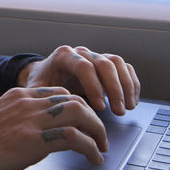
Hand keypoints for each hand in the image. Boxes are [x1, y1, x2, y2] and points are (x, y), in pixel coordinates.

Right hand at [0, 86, 106, 169]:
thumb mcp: (0, 119)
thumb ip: (22, 118)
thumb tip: (43, 130)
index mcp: (19, 95)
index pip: (59, 92)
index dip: (78, 107)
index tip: (84, 121)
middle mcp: (28, 102)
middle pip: (74, 99)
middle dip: (93, 118)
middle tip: (100, 135)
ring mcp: (31, 119)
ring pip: (79, 112)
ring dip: (97, 130)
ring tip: (101, 146)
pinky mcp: (34, 139)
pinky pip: (74, 138)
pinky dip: (90, 148)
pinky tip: (93, 158)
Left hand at [21, 45, 139, 115]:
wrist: (44, 75)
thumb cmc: (41, 85)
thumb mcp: (37, 91)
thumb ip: (46, 100)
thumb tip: (60, 116)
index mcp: (63, 57)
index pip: (83, 66)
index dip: (94, 86)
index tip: (100, 108)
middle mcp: (80, 53)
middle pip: (103, 63)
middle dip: (114, 89)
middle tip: (118, 111)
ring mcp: (94, 56)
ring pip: (117, 63)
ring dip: (126, 85)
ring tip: (128, 107)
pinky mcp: (105, 64)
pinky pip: (124, 67)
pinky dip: (131, 83)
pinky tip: (132, 100)